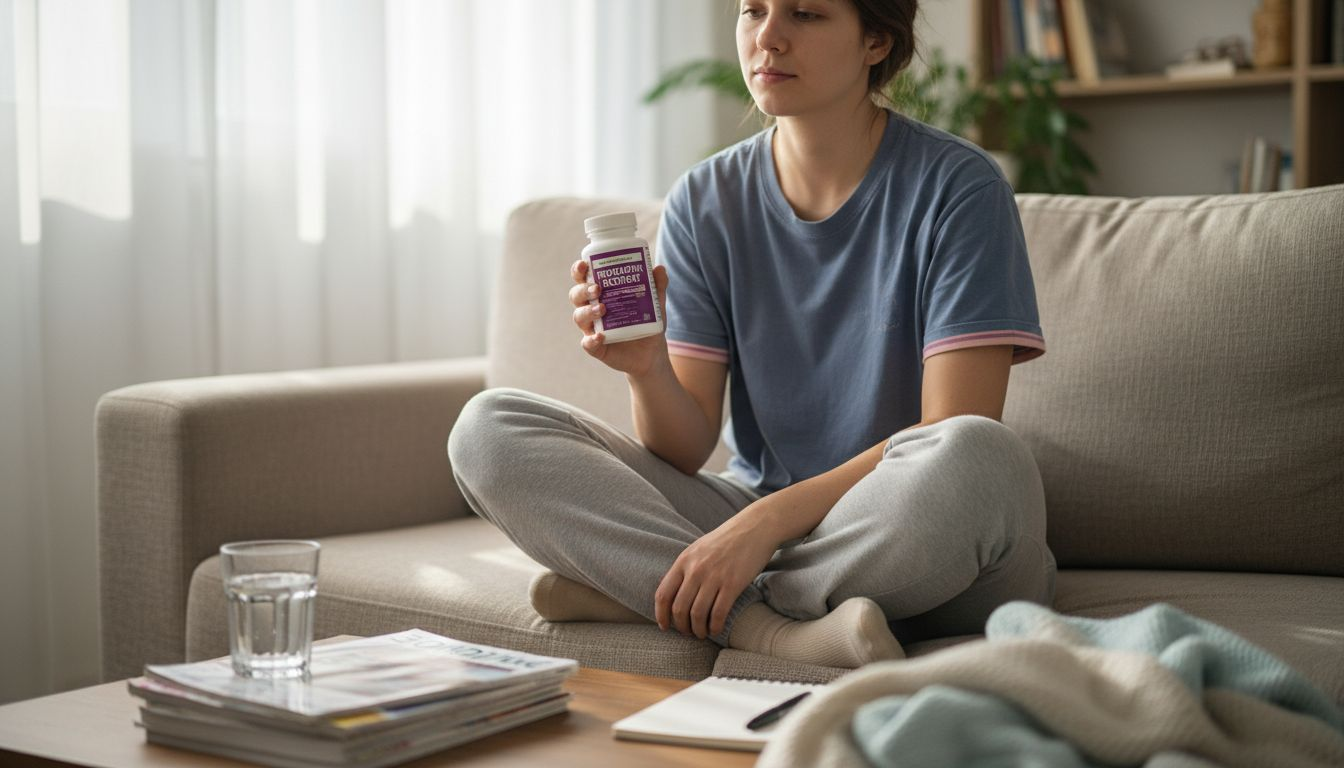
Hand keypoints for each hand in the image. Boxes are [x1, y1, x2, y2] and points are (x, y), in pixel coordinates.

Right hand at [569, 259, 669, 378]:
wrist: (652, 352)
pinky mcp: (596, 347)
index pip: (583, 279)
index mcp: (600, 294)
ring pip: (579, 317)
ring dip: (587, 311)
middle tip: (597, 289)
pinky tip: (600, 336)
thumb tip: (660, 269)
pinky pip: (587, 344)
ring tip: (603, 308)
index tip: (584, 264)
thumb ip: (657, 286)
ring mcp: (592, 329)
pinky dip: (591, 340)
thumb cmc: (647, 322)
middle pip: (576, 295)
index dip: (579, 271)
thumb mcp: (655, 303)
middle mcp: (591, 309)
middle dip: (583, 290)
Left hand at [655, 503, 782, 639]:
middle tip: (688, 633)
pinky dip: (715, 626)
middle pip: (679, 608)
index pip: (663, 594)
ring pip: (697, 614)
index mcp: (684, 561)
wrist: (755, 527)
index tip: (665, 627)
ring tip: (703, 633)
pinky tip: (716, 629)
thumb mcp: (699, 549)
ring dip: (698, 630)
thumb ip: (686, 568)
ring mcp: (714, 576)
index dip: (661, 615)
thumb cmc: (727, 540)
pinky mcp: (733, 583)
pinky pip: (718, 613)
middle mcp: (696, 569)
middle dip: (682, 627)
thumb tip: (676, 594)